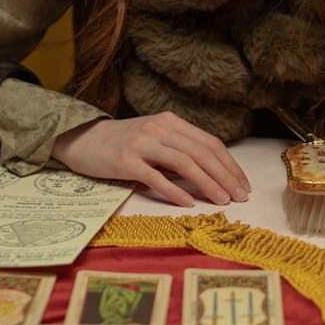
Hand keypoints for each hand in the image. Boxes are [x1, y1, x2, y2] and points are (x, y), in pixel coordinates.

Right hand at [51, 112, 250, 207]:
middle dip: (225, 176)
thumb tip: (213, 173)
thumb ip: (179, 149)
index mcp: (170, 121)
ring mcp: (142, 143)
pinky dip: (174, 191)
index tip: (243, 185)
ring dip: (206, 184)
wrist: (82, 139)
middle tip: (240, 197)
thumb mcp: (154, 138)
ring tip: (221, 201)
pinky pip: (155, 176)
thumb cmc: (122, 143)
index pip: (209, 142)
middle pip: (201, 152)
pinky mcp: (125, 160)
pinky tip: (188, 203)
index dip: (229, 164)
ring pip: (184, 163)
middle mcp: (159, 128)